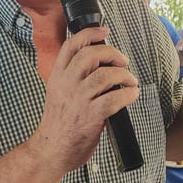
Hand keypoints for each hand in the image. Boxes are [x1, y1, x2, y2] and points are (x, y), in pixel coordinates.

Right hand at [32, 27, 138, 172]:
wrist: (51, 150)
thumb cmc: (58, 124)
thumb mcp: (58, 93)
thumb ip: (73, 78)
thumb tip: (100, 66)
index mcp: (57, 77)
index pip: (71, 46)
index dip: (89, 33)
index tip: (103, 31)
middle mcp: (66, 85)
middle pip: (90, 55)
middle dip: (112, 53)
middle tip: (122, 61)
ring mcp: (78, 100)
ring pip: (105, 75)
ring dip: (124, 75)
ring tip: (130, 81)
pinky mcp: (90, 116)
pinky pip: (114, 98)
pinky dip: (128, 94)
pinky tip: (132, 95)